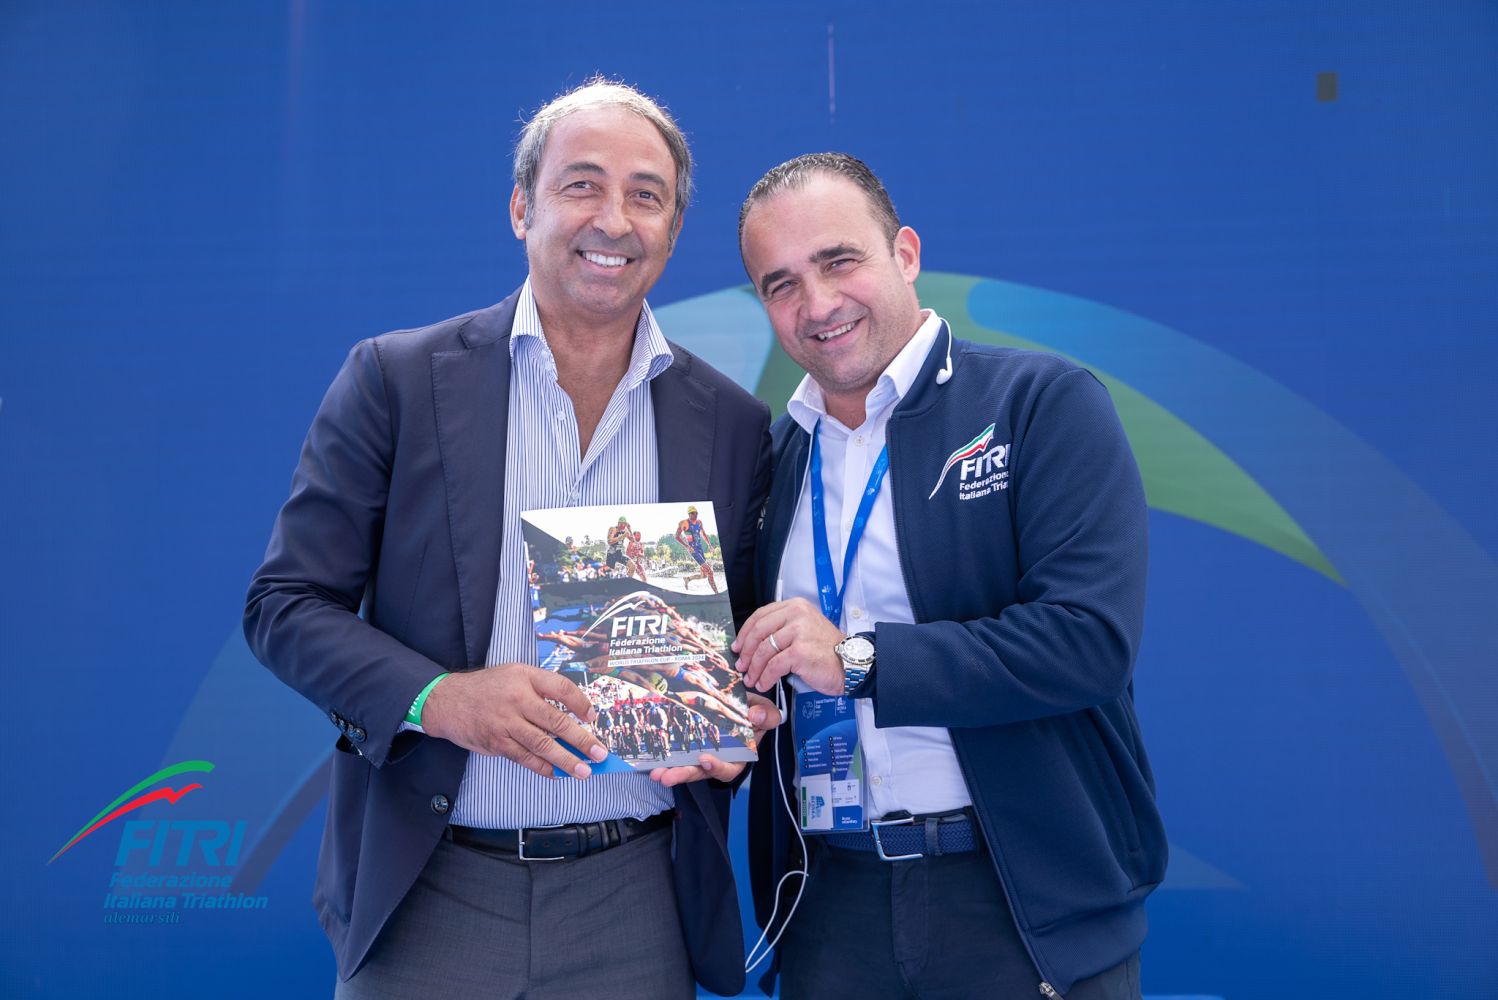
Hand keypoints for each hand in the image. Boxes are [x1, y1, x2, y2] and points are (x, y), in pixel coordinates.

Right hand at [421, 663, 607, 778]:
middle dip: (581, 740)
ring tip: (583, 771)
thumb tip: (574, 714)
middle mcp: (517, 699)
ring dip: (566, 760)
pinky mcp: (497, 743)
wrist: (447, 701)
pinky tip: (557, 773)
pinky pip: (525, 758)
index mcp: (525, 677)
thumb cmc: (488, 688)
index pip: (561, 688)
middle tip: (599, 753)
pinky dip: (543, 767)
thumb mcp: (515, 674)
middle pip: (556, 721)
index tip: (593, 717)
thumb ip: (542, 689)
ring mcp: (506, 723)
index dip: (581, 703)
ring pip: (542, 744)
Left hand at [649, 693, 783, 786]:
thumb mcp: (767, 713)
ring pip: (686, 766)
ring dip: (670, 770)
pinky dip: (665, 754)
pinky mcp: (689, 743)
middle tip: (667, 777)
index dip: (716, 768)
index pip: (728, 769)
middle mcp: (718, 759)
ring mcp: (701, 753)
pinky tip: (653, 756)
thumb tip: (755, 716)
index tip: (705, 760)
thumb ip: (767, 716)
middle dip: (683, 775)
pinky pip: (677, 752)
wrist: (742, 703)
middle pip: (700, 772)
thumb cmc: (755, 712)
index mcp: (739, 756)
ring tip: (656, 772)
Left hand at [732, 598, 845, 695]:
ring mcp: (799, 632)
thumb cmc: (827, 651)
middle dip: (746, 651)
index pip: (760, 615)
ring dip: (754, 668)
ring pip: (764, 650)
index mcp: (795, 606)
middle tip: (741, 665)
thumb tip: (752, 643)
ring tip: (752, 679)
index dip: (745, 632)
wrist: (849, 663)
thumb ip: (782, 629)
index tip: (738, 646)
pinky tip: (764, 683)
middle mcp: (797, 614)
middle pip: (759, 631)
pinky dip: (765, 677)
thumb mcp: (805, 629)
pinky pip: (773, 666)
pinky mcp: (800, 651)